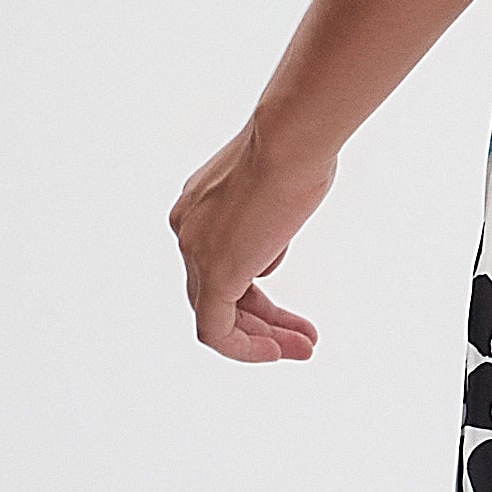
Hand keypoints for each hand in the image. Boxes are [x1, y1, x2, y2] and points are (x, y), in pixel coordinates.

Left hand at [169, 115, 332, 363]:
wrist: (291, 139)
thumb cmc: (296, 148)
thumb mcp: (279, 191)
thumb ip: (266, 230)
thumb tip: (263, 266)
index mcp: (198, 206)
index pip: (224, 262)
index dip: (257, 294)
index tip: (290, 309)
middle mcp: (187, 230)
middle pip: (220, 294)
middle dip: (263, 322)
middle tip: (303, 339)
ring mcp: (195, 252)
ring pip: (218, 315)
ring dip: (263, 338)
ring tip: (304, 348)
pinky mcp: (213, 274)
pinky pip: (216, 331)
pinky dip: (246, 347)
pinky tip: (278, 352)